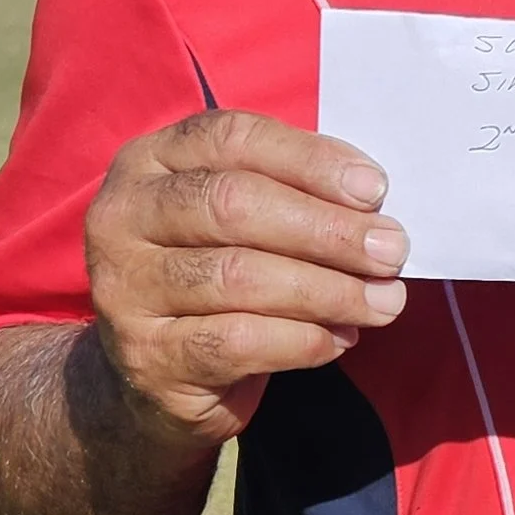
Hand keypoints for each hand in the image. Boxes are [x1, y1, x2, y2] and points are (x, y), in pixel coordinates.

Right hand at [84, 110, 408, 451]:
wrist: (156, 375)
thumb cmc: (222, 271)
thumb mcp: (248, 218)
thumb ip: (297, 193)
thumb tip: (374, 203)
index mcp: (151, 160)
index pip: (233, 139)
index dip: (310, 160)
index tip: (376, 190)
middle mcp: (123, 216)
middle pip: (233, 205)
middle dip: (327, 229)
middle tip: (391, 252)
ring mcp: (123, 288)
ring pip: (238, 277)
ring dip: (328, 290)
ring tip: (384, 301)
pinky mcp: (144, 356)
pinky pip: (236, 341)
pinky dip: (301, 339)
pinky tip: (339, 338)